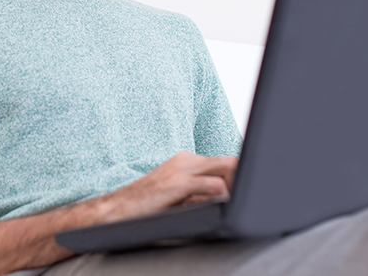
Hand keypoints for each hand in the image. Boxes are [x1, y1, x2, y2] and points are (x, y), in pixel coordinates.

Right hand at [95, 151, 237, 222]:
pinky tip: (224, 204)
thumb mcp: (178, 195)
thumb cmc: (148, 205)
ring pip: (225, 168)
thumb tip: (226, 198)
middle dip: (243, 177)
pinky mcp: (177, 183)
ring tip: (240, 202)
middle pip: (229, 160)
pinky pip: (211, 184)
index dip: (239, 174)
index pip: (223, 161)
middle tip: (250, 196)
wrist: (116, 209)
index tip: (250, 186)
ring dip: (236, 186)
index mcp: (187, 160)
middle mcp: (186, 159)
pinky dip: (223, 193)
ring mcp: (182, 169)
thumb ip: (200, 192)